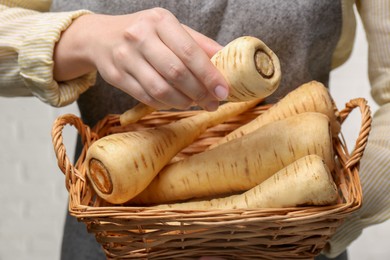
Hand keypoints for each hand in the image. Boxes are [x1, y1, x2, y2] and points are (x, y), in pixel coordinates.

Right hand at [53, 8, 228, 110]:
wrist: (100, 37)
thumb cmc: (143, 33)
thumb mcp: (170, 28)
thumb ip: (197, 43)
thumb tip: (225, 57)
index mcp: (159, 21)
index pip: (189, 52)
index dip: (209, 75)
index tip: (223, 91)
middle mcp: (140, 37)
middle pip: (176, 73)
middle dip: (199, 92)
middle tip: (212, 103)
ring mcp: (125, 57)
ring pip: (161, 89)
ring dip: (183, 101)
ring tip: (195, 103)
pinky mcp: (116, 76)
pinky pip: (147, 97)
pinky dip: (166, 103)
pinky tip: (175, 102)